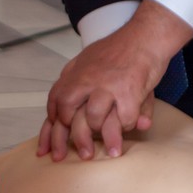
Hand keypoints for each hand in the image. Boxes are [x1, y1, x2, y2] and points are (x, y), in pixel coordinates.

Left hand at [38, 0, 192, 161]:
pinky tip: (132, 129)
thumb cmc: (119, 49)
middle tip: (74, 157)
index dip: (50, 128)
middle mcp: (86, 79)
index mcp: (75, 73)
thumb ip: (78, 82)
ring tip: (109, 149)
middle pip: (68, 114)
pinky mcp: (128, 92)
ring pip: (92, 120)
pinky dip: (126, 128)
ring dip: (99, 136)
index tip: (47, 147)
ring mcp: (106, 86)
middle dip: (68, 139)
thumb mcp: (90, 60)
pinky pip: (123, 120)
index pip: (55, 102)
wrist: (145, 36)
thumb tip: (65, 106)